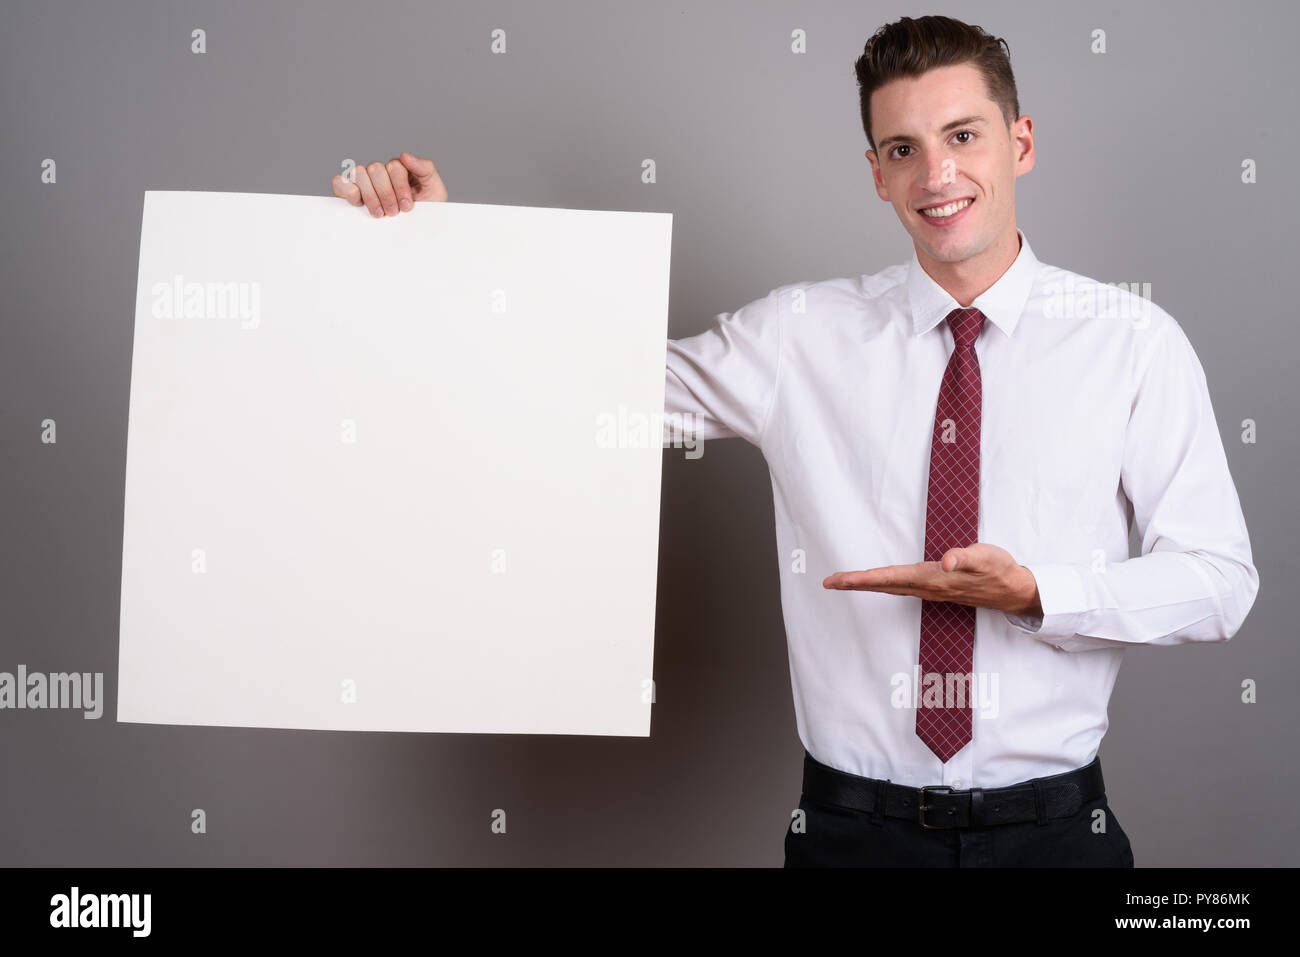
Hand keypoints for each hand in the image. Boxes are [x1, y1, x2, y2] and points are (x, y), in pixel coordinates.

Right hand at [331, 152, 447, 217]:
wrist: (417, 230)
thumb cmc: (425, 210)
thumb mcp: (434, 190)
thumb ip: (425, 168)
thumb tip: (404, 155)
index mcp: (399, 169)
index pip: (394, 167)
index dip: (400, 187)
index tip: (407, 206)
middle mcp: (380, 173)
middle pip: (375, 169)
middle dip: (386, 194)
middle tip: (394, 212)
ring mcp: (364, 182)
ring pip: (359, 173)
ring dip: (370, 196)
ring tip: (379, 214)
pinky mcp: (350, 194)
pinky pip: (340, 182)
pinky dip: (347, 190)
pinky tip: (357, 202)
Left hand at [822, 543, 1042, 616]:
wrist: (1014, 591)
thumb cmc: (999, 570)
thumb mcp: (985, 558)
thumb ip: (964, 558)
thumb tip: (946, 561)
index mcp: (931, 579)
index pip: (889, 578)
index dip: (862, 579)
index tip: (839, 581)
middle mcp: (926, 587)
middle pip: (883, 585)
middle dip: (855, 583)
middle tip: (828, 582)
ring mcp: (930, 590)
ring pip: (890, 587)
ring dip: (866, 584)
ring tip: (844, 582)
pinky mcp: (935, 588)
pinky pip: (901, 587)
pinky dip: (883, 584)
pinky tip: (878, 583)